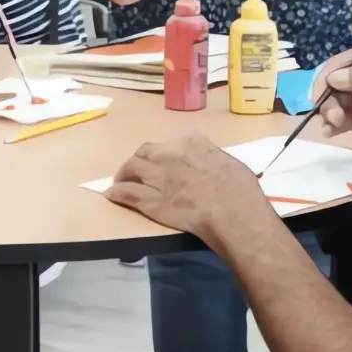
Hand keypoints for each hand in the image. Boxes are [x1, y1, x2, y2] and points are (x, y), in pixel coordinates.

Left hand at [106, 134, 267, 239]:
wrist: (230, 210)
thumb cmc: (239, 188)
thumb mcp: (227, 162)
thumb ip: (209, 158)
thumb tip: (207, 165)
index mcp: (189, 141)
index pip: (169, 143)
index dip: (164, 154)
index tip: (165, 162)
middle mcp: (167, 153)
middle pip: (144, 153)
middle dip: (140, 161)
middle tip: (138, 170)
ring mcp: (155, 175)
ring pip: (130, 169)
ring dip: (124, 175)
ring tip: (120, 181)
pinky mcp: (148, 199)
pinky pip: (125, 193)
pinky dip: (117, 193)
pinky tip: (112, 195)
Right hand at [311, 42, 351, 168]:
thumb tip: (333, 78)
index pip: (341, 63)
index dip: (328, 76)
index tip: (323, 92)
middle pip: (330, 83)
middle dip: (327, 98)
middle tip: (334, 116)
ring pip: (330, 102)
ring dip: (327, 112)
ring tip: (334, 124)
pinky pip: (336, 120)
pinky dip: (330, 125)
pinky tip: (330, 131)